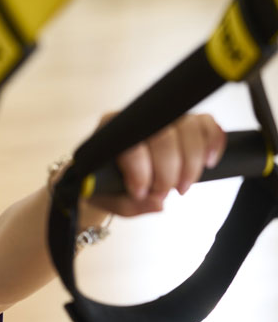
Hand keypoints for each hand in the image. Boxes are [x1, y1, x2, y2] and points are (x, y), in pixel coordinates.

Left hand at [89, 113, 226, 215]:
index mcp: (109, 132)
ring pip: (188, 128)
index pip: (130, 143)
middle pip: (163, 135)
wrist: (111, 177)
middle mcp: (137, 118)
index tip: (142, 193)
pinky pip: (206, 124)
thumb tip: (158, 204)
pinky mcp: (186, 122)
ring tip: (182, 187)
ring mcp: (164, 117)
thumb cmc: (108, 186)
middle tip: (163, 194)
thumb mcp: (111, 200)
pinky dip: (213, 142)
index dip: (140, 171)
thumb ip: (129, 204)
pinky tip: (209, 162)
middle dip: (168, 171)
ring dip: (191, 162)